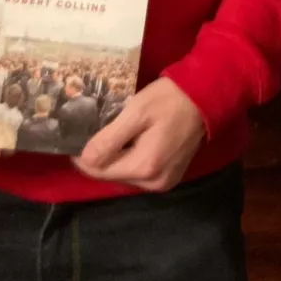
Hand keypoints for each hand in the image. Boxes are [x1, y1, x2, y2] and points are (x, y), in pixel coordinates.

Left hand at [74, 78, 205, 190]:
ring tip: (111, 134)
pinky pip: (139, 173)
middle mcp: (153, 183)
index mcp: (144, 167)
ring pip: (124, 175)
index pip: (99, 171)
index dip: (83, 156)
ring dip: (114, 158)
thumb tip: (84, 159)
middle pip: (111, 175)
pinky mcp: (170, 178)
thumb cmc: (169, 99)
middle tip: (95, 131)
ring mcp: (163, 183)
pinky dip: (130, 160)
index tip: (76, 137)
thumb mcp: (136, 112)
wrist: (204, 97)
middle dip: (99, 157)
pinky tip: (130, 142)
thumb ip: (110, 139)